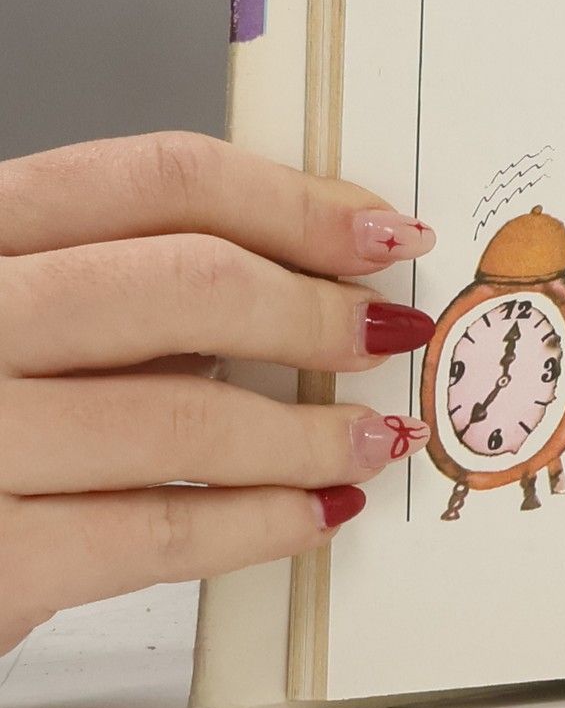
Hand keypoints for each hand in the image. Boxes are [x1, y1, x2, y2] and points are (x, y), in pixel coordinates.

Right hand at [0, 132, 439, 656]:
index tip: (382, 234)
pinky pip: (158, 531)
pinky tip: (311, 514)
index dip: (295, 203)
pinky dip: (259, 523)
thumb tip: (311, 275)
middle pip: (186, 282)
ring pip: (186, 416)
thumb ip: (127, 281)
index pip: (161, 176)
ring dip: (309, 434)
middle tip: (385, 335)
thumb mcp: (23, 313)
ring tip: (372, 439)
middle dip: (313, 313)